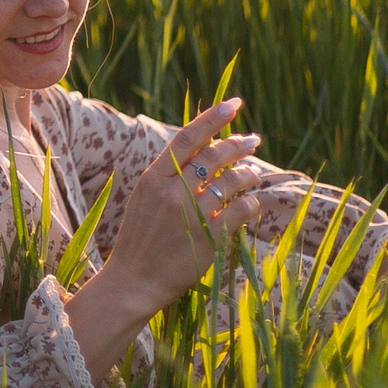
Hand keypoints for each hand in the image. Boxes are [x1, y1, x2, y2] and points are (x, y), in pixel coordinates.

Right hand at [97, 98, 271, 314]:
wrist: (133, 282)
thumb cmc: (139, 241)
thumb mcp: (144, 201)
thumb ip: (168, 177)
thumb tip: (200, 153)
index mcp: (152, 178)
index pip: (187, 137)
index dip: (213, 118)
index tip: (233, 105)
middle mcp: (171, 192)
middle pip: (213, 156)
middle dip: (238, 144)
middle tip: (252, 140)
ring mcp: (190, 214)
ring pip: (231, 181)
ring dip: (247, 174)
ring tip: (254, 174)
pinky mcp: (208, 238)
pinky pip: (240, 211)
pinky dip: (251, 203)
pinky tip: (252, 204)